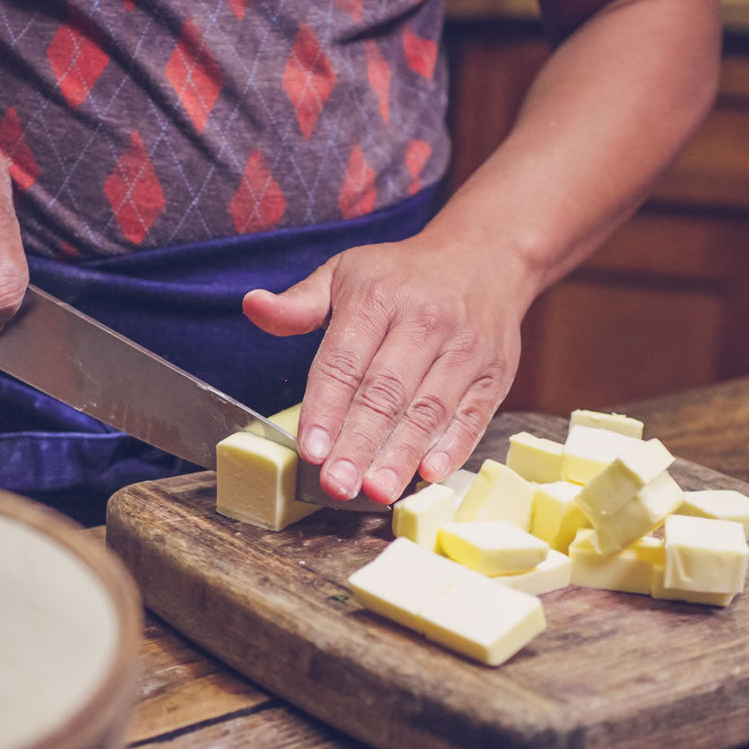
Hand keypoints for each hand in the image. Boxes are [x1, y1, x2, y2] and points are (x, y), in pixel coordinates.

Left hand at [243, 234, 532, 503]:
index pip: (345, 361)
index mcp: (379, 297)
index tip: (310, 451)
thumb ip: (299, 304)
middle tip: (337, 485)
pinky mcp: (495, 373)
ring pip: (429, 410)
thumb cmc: (403, 276)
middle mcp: (425, 320)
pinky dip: (452, 448)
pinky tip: (428, 474)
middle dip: (359, 443)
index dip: (326, 408)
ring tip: (376, 491)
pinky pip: (472, 416)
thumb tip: (253, 306)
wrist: (484, 256)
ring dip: (401, 455)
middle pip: (386, 393)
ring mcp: (466, 348)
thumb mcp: (345, 273)